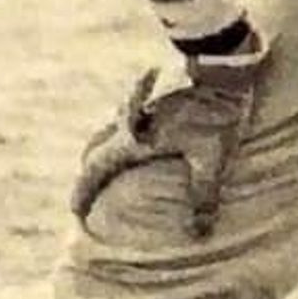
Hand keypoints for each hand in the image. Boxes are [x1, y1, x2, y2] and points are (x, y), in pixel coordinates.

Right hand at [72, 30, 267, 237]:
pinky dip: (123, 134)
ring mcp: (141, 106)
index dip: (83, 192)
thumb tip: (199, 234)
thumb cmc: (216, 113)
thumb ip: (203, 195)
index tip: (75, 212)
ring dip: (104, 150)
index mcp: (134, 139)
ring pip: (110, 131)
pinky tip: (139, 136)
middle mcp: (129, 121)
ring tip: (109, 168)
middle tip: (86, 193)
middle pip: (96, 149)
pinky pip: (128, 118)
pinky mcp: (155, 96)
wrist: (223, 65)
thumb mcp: (211, 157)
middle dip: (89, 173)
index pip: (97, 169)